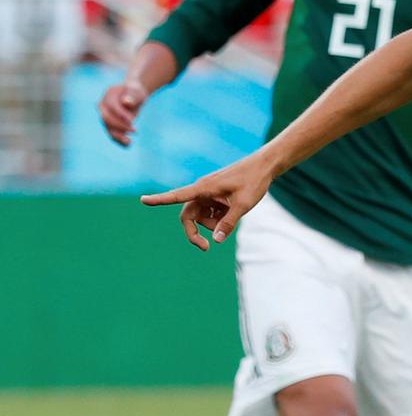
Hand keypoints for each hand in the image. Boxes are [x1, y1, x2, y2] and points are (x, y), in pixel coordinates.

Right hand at [98, 81, 148, 145]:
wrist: (134, 95)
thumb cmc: (136, 92)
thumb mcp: (137, 92)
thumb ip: (132, 96)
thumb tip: (126, 102)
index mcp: (109, 94)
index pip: (112, 106)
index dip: (121, 114)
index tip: (133, 120)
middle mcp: (103, 105)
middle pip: (106, 118)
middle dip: (120, 125)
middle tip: (135, 130)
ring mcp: (105, 115)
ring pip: (108, 127)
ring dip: (118, 136)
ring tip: (129, 142)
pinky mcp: (109, 124)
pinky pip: (112, 133)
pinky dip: (118, 139)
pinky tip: (128, 144)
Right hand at [140, 155, 274, 250]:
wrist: (265, 167)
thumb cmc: (254, 181)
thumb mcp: (244, 204)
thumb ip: (229, 223)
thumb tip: (216, 240)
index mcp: (204, 188)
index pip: (177, 196)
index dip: (160, 200)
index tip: (143, 200)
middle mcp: (202, 191)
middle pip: (188, 217)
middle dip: (196, 232)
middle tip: (206, 247)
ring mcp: (209, 194)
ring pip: (202, 217)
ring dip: (215, 223)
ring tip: (234, 214)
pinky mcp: (216, 197)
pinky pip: (212, 213)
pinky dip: (221, 217)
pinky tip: (234, 209)